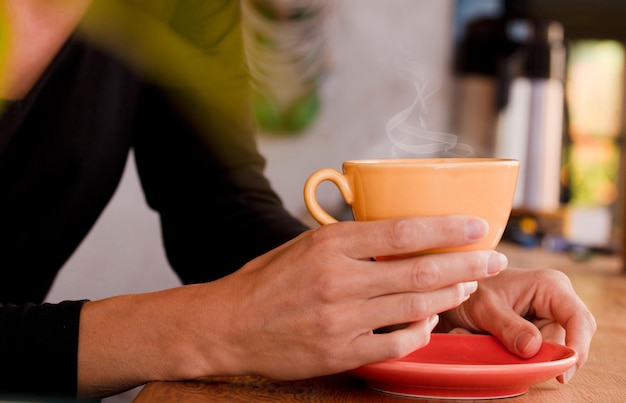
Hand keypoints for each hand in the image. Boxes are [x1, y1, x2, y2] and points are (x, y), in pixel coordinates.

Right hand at [182, 215, 506, 380]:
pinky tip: (430, 322)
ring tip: (470, 287)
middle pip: (420, 270)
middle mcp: (339, 279)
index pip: (402, 231)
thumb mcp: (302, 246)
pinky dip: (420, 332)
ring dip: (450, 296)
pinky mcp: (340, 351)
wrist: (228, 326)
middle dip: (466, 264)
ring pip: (415, 306)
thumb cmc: (266, 282)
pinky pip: (396, 344)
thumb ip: (348, 240)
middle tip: (494, 259)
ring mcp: (341, 319)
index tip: (476, 225)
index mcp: (330, 245)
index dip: (446, 228)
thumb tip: (396, 235)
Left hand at [437, 267, 595, 383]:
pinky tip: (488, 343)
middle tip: (505, 355)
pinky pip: (533, 356)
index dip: (577, 347)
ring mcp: (546, 320)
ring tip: (486, 341)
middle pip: (562, 342)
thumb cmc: (470, 291)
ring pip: (546, 353)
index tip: (562, 371)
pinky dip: (512, 357)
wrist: (454, 292)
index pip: (579, 319)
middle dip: (536, 356)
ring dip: (517, 356)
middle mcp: (555, 303)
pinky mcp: (537, 334)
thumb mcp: (484, 307)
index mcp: (550, 286)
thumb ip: (508, 327)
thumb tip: (533, 348)